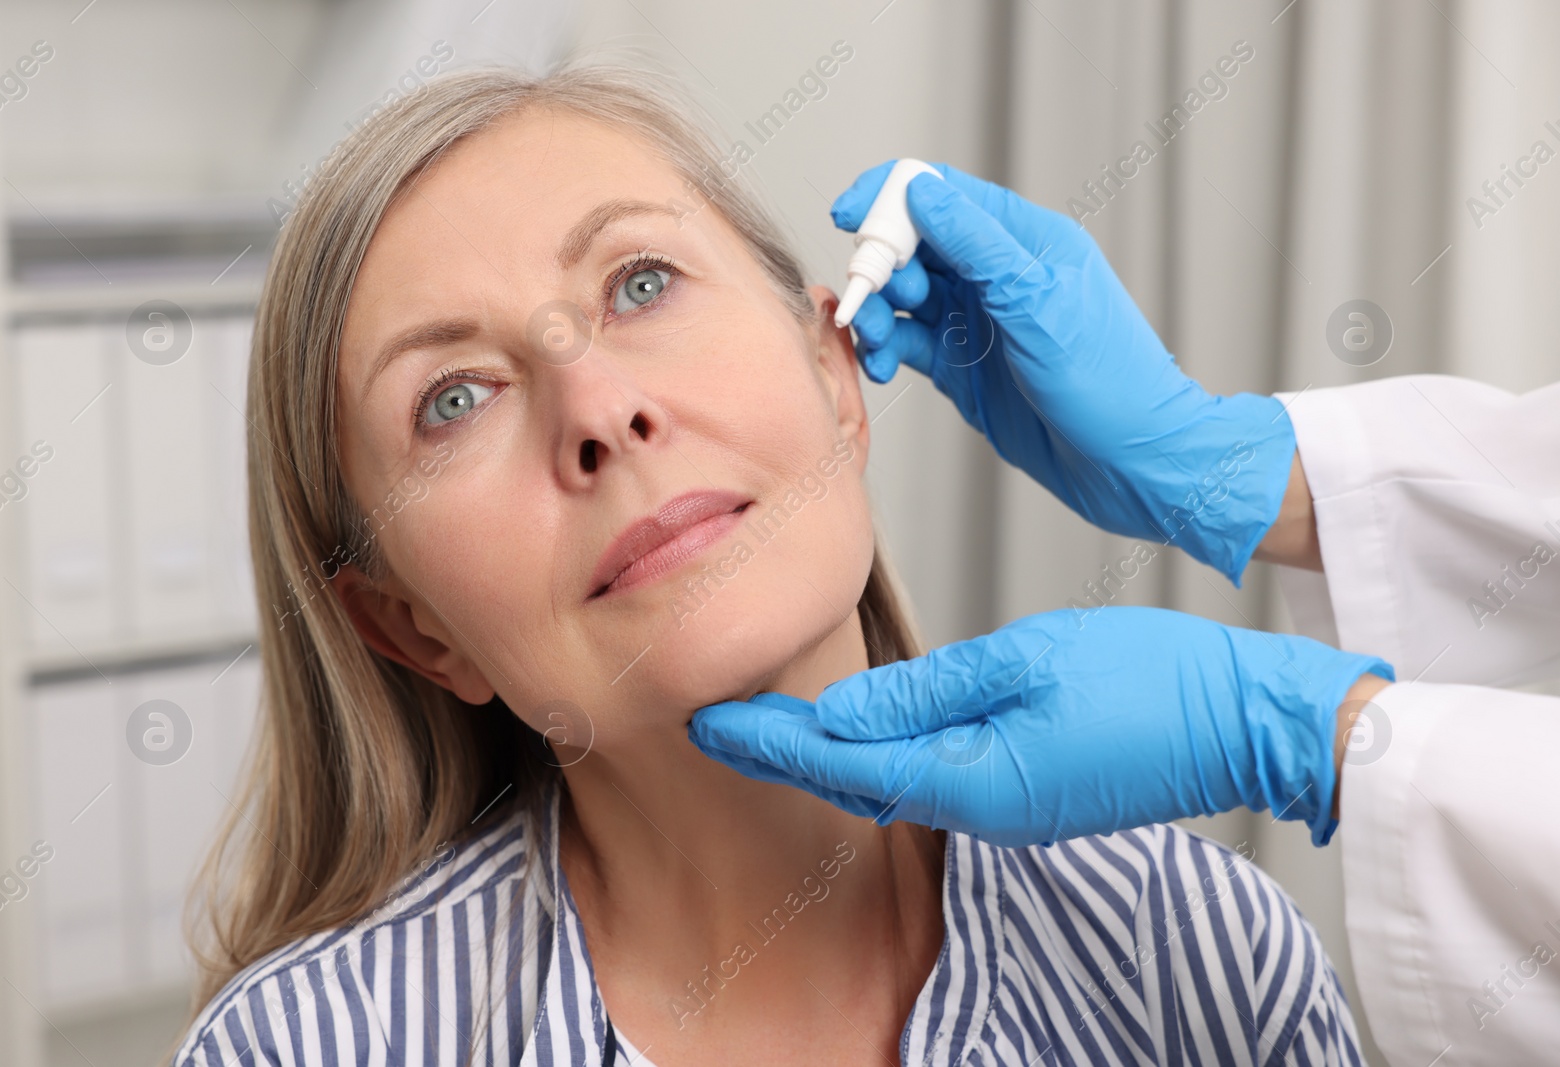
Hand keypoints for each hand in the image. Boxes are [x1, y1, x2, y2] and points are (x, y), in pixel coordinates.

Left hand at [689, 607, 1392, 847]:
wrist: (1252, 723)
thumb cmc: (1158, 683)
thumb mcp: (1028, 662)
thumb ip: (926, 691)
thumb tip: (840, 713)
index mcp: (974, 779)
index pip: (841, 764)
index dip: (768, 743)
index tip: (706, 723)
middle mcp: (983, 809)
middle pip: (857, 783)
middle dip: (785, 754)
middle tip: (718, 720)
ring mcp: (1010, 809)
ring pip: (893, 784)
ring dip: (830, 757)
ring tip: (773, 723)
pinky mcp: (1032, 796)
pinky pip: (936, 780)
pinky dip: (884, 758)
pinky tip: (865, 731)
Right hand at [832, 162, 1297, 583]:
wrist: (1131, 461)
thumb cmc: (1109, 380)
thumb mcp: (1039, 302)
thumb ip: (977, 245)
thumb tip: (923, 192)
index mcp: (1022, 241)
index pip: (943, 195)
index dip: (890, 198)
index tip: (848, 215)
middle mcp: (995, 275)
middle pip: (913, 245)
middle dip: (878, 263)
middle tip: (864, 296)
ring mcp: (976, 322)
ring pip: (903, 297)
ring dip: (875, 309)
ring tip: (869, 336)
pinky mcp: (961, 367)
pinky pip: (906, 343)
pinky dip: (883, 348)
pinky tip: (876, 363)